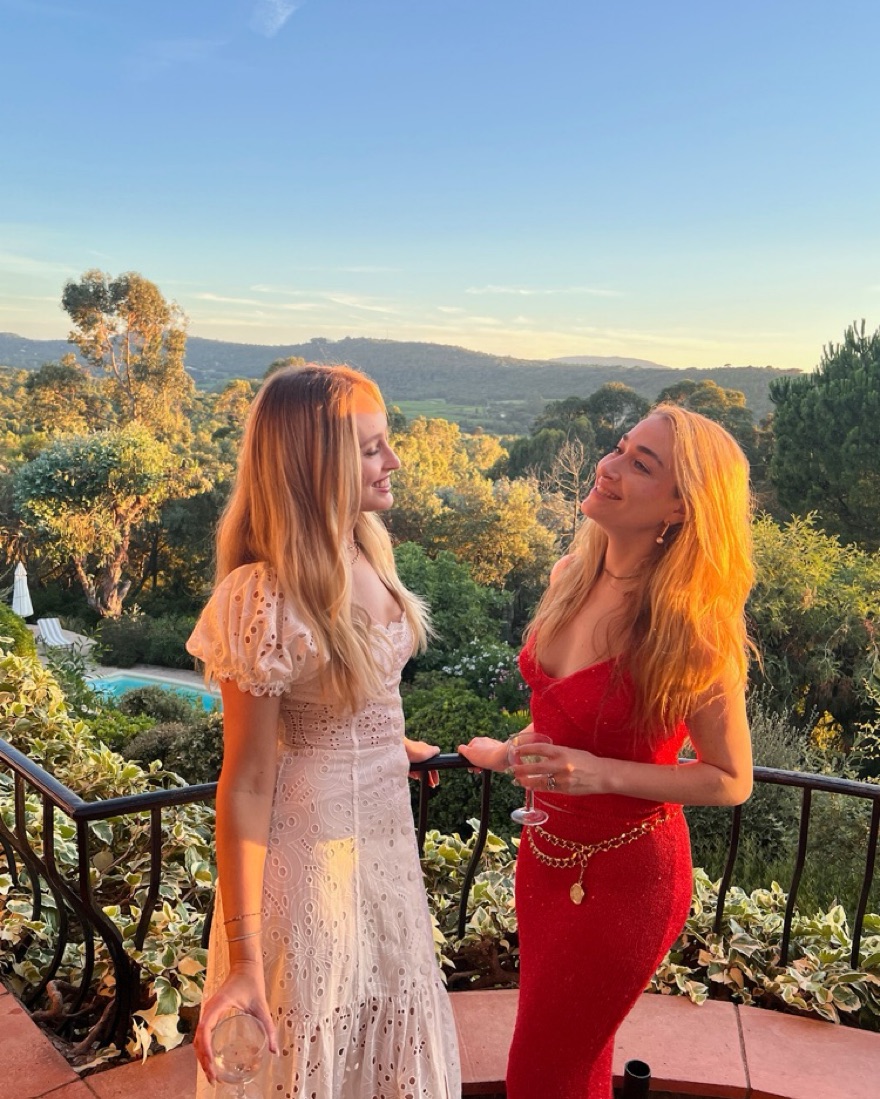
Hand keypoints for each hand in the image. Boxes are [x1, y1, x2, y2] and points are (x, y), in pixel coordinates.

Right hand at [193, 966, 277, 1083]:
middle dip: (203, 1060)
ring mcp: (208, 1012)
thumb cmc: (252, 982)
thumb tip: (275, 1051)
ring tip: (211, 1074)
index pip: (205, 1030)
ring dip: (202, 1057)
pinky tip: (211, 1060)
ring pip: (198, 1039)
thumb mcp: (261, 1006)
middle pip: (198, 1039)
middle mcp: (208, 1010)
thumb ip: (269, 1028)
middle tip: (213, 1078)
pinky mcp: (210, 1014)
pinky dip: (203, 1049)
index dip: (206, 1049)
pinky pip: (202, 1034)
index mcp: (217, 1005)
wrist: (245, 966)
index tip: (212, 1064)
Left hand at [404, 737, 440, 787]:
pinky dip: (413, 775)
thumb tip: (437, 751)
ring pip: (418, 770)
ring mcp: (410, 760)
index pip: (431, 764)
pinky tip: (415, 778)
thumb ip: (435, 751)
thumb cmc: (415, 750)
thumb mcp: (430, 750)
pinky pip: (409, 771)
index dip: (434, 773)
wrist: (400, 751)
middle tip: (432, 785)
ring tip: (424, 782)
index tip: (436, 782)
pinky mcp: (403, 764)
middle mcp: (417, 755)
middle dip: (429, 777)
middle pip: (424, 768)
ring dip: (421, 777)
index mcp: (424, 751)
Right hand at [457, 736, 508, 773]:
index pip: (468, 750)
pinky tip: (491, 765)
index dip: (468, 760)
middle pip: (476, 753)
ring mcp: (492, 745)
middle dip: (475, 762)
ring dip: (482, 763)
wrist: (502, 757)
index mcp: (475, 740)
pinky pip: (492, 756)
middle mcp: (483, 741)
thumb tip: (460, 749)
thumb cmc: (484, 756)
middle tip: (477, 770)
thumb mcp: (469, 753)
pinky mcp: (499, 750)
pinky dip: (490, 761)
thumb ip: (462, 750)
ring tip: (484, 769)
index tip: (471, 767)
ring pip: (484, 755)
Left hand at [508, 742, 609, 795]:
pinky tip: (531, 787)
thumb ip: (557, 753)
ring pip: (540, 781)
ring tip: (518, 781)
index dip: (527, 749)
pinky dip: (538, 788)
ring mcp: (563, 779)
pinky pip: (548, 789)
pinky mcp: (565, 789)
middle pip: (537, 767)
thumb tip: (541, 753)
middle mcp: (562, 765)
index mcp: (563, 752)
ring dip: (527, 782)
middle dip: (522, 769)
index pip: (540, 749)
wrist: (603, 775)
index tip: (517, 750)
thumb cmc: (587, 761)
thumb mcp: (572, 751)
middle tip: (512, 769)